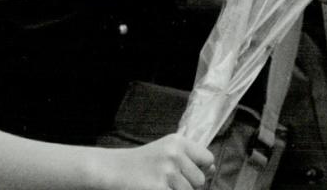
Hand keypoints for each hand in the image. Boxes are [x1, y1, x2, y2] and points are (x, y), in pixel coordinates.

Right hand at [94, 134, 212, 189]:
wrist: (113, 169)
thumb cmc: (142, 163)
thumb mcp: (166, 151)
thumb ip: (189, 158)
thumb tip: (213, 168)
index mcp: (178, 142)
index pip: (207, 159)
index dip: (200, 170)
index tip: (186, 173)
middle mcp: (174, 154)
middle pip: (200, 180)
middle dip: (189, 186)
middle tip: (169, 182)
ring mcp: (166, 172)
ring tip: (161, 185)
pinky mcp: (158, 188)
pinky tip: (155, 188)